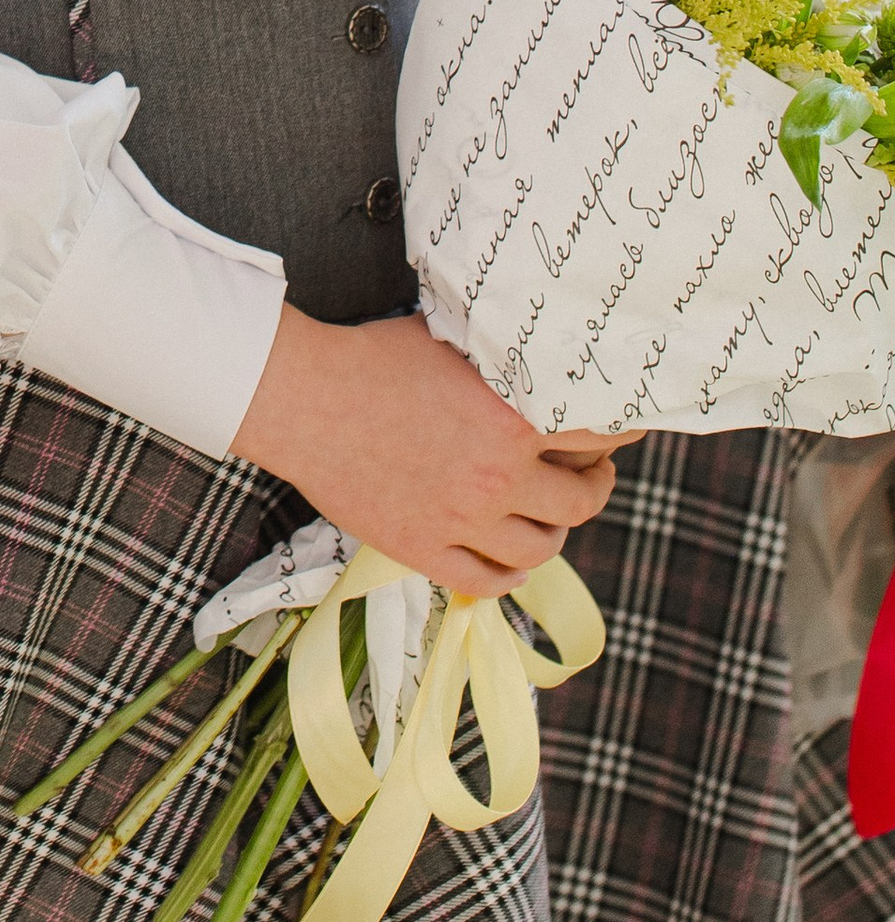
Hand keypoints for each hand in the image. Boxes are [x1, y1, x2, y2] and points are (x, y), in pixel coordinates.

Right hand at [231, 309, 624, 596]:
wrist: (301, 396)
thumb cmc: (370, 356)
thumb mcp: (450, 340)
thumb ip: (500, 357)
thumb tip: (536, 349)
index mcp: (512, 419)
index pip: (599, 436)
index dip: (621, 433)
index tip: (622, 429)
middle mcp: (498, 477)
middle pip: (581, 501)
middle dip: (596, 485)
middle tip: (592, 472)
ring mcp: (462, 520)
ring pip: (541, 548)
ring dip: (556, 530)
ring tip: (550, 514)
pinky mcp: (423, 549)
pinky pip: (488, 582)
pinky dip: (509, 574)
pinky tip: (511, 557)